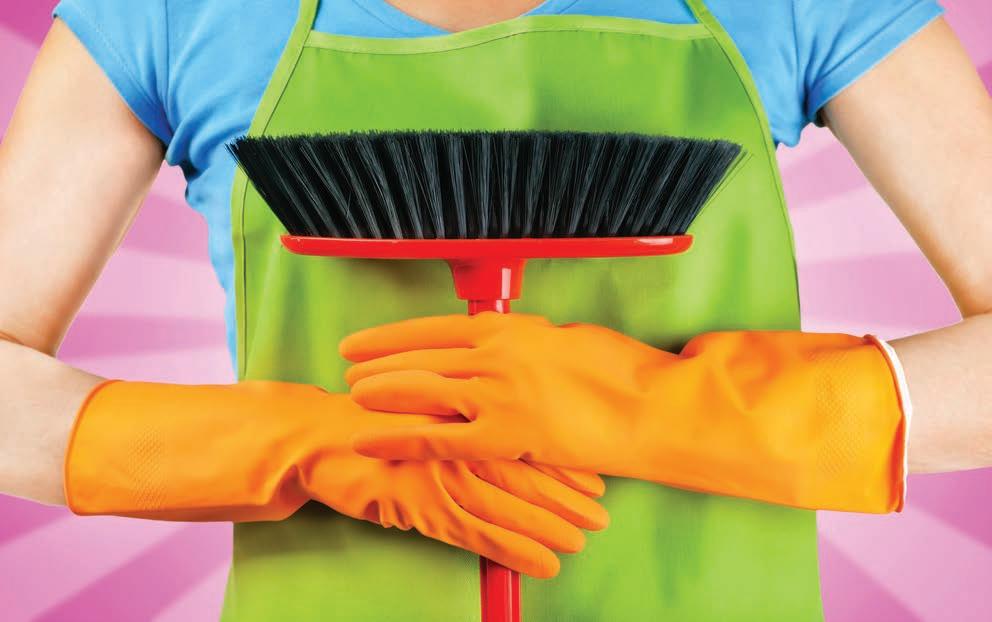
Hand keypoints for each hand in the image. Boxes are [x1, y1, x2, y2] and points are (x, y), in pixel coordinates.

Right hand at [64, 380, 607, 576]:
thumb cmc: (370, 420)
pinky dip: (511, 549)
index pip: (522, 437)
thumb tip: (502, 430)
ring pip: (506, 503)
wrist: (316, 436)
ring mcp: (438, 471)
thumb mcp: (420, 412)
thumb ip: (460, 419)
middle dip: (566, 497)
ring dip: (546, 525)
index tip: (598, 476)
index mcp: (461, 409)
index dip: (562, 461)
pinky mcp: (419, 502)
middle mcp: (457, 437)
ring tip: (580, 543)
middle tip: (602, 514)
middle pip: (523, 471)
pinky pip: (474, 532)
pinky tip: (540, 565)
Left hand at [342, 313, 663, 469]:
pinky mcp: (505, 435)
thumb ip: (522, 343)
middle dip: (378, 362)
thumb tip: (501, 345)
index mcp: (508, 329)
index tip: (365, 341)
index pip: (433, 329)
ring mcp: (497, 394)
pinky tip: (371, 440)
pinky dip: (399, 439)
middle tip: (348, 365)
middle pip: (419, 357)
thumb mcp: (562, 340)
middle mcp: (494, 355)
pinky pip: (439, 439)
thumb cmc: (616, 371)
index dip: (392, 337)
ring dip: (382, 392)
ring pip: (422, 391)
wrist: (649, 405)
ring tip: (352, 394)